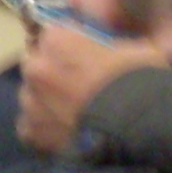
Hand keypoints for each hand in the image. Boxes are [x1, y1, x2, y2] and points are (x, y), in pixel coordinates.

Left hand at [18, 20, 169, 154]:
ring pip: (32, 97)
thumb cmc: (142, 83)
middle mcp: (35, 66)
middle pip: (36, 65)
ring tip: (73, 116)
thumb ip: (108, 45)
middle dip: (52, 74)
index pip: (51, 36)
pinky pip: (32, 128)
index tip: (82, 60)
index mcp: (57, 39)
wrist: (141, 129)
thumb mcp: (135, 48)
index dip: (67, 49)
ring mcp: (29, 100)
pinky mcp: (31, 131)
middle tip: (78, 89)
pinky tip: (66, 135)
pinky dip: (45, 131)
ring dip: (47, 102)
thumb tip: (109, 49)